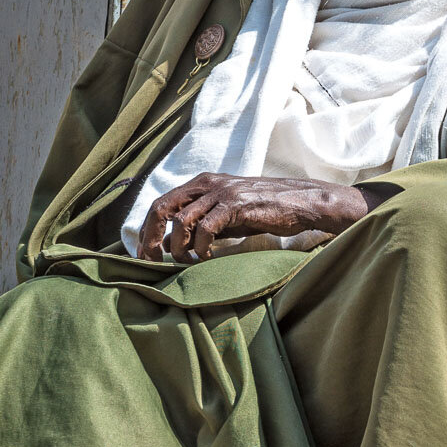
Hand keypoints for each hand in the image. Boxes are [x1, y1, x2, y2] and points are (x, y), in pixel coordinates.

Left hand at [137, 173, 373, 262]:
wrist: (301, 202)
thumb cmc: (264, 210)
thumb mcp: (227, 214)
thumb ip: (202, 223)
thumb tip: (178, 246)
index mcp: (201, 182)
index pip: (161, 203)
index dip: (147, 230)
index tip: (145, 254)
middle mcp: (207, 183)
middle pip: (161, 208)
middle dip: (152, 238)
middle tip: (152, 263)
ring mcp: (221, 192)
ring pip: (181, 221)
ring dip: (177, 248)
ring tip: (184, 264)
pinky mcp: (236, 205)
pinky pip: (206, 229)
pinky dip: (201, 248)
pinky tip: (206, 259)